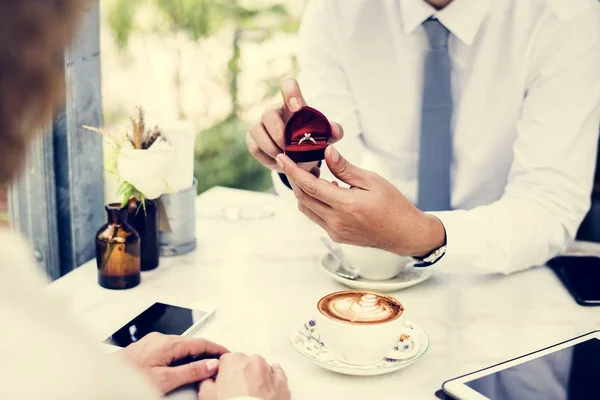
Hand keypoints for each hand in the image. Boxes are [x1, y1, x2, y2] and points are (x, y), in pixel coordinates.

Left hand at [121, 332, 228, 393]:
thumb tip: (210, 364)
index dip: (216, 349)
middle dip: (206, 351)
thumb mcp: (165, 379)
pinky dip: (180, 355)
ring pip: (179, 345)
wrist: (103, 379)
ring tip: (203, 364)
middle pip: (191, 343)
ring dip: (193, 353)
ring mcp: (151, 342)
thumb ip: (190, 371)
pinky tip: (181, 364)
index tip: (226, 354)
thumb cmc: (130, 379)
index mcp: (168, 343)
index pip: (201, 342)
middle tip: (218, 360)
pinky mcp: (144, 348)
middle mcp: (160, 338)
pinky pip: (169, 348)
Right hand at [198, 353, 289, 399]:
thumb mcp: (206, 395)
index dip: (224, 373)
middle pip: (244, 363)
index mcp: (233, 360)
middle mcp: (252, 361)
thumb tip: (208, 379)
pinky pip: (278, 374)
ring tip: (250, 392)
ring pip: (262, 367)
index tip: (224, 382)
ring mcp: (268, 371)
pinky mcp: (281, 383)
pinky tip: (267, 387)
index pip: (226, 360)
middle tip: (236, 390)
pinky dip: (272, 379)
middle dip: (241, 374)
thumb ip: (206, 381)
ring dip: (257, 376)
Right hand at [246, 77, 343, 172]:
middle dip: (278, 133)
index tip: (297, 107)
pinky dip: (266, 158)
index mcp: (292, 104)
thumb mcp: (324, 137)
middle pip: (268, 113)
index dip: (290, 92)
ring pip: (257, 130)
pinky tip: (277, 162)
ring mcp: (259, 124)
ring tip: (285, 158)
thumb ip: (333, 132)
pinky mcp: (251, 138)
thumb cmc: (310, 141)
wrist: (296, 158)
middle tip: (289, 148)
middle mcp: (273, 110)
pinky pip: (254, 147)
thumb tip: (335, 131)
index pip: (288, 86)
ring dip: (272, 148)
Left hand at [276, 146, 445, 256]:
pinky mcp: (337, 236)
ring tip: (313, 175)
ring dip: (304, 192)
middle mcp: (336, 222)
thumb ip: (345, 168)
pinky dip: (315, 202)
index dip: (293, 171)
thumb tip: (327, 153)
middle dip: (295, 180)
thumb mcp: (372, 180)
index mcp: (346, 206)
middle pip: (303, 198)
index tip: (282, 159)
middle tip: (295, 163)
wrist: (404, 233)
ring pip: (307, 209)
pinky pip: (317, 217)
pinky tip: (327, 191)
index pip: (310, 186)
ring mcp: (335, 231)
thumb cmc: (393, 205)